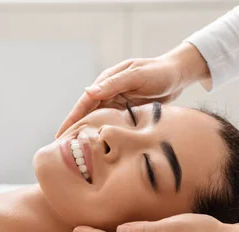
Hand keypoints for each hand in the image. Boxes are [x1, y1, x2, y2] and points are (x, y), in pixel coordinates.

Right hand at [56, 42, 210, 137]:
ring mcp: (117, 102)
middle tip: (62, 150)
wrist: (179, 74)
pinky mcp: (127, 111)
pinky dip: (103, 135)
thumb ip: (113, 84)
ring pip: (98, 121)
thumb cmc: (159, 72)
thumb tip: (88, 91)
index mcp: (107, 82)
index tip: (60, 136)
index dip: (71, 120)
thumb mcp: (137, 76)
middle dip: (74, 131)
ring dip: (87, 134)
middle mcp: (108, 93)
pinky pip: (111, 124)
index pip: (84, 103)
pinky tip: (98, 148)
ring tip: (76, 153)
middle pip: (87, 114)